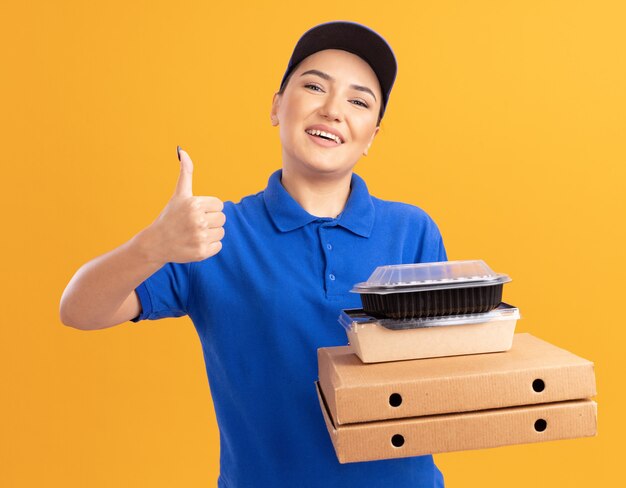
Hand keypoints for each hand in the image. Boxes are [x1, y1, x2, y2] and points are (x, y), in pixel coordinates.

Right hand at [141, 147, 225, 264]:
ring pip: (221, 232)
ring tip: (195, 233)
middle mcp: (197, 220)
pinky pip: (219, 246)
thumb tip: (183, 151)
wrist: (156, 243)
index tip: (195, 213)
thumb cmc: (170, 217)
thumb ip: (185, 173)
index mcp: (194, 204)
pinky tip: (195, 243)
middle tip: (195, 224)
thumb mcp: (179, 194)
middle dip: (210, 221)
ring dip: (211, 233)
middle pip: (222, 218)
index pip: (219, 205)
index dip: (208, 208)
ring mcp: (200, 237)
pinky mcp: (202, 252)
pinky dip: (210, 246)